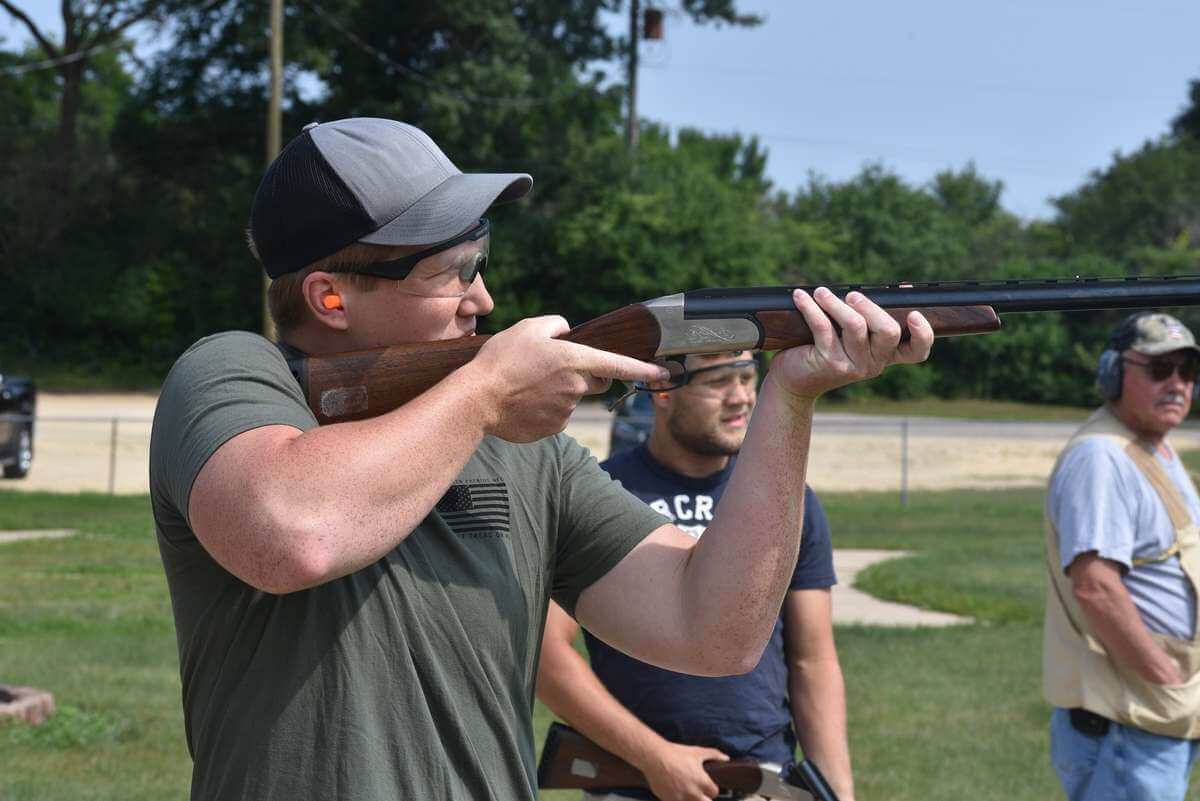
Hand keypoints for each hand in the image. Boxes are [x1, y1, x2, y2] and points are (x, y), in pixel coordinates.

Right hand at [471, 316, 669, 442]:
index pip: (619, 365)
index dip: (644, 370)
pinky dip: (545, 409)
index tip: (663, 373)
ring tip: (527, 385)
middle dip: (584, 374)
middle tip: (551, 368)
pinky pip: (557, 416)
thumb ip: (557, 324)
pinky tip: (523, 402)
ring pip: (573, 398)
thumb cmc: (502, 360)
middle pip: (595, 381)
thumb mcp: (529, 327)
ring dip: (559, 392)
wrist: (477, 399)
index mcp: (576, 360)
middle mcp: (577, 387)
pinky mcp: (553, 429)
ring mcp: (566, 411)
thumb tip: (568, 332)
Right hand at [637, 740, 728, 800]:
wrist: (654, 757)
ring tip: (688, 793)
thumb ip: (714, 755)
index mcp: (702, 782)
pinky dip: (679, 800)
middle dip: (705, 798)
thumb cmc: (676, 753)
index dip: (712, 789)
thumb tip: (726, 758)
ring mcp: (681, 799)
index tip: (707, 787)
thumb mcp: (697, 752)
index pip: (714, 793)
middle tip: (700, 793)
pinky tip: (677, 793)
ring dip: (692, 800)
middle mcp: (693, 793)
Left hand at [770, 287, 932, 399]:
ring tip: (820, 292)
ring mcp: (853, 366)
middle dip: (871, 306)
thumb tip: (903, 287)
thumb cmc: (824, 350)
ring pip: (855, 325)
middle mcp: (874, 363)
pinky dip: (811, 307)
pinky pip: (824, 327)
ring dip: (836, 302)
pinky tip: (800, 297)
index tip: (914, 314)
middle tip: (852, 295)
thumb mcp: (851, 334)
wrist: (795, 382)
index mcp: (885, 355)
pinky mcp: (830, 363)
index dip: (922, 334)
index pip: (917, 351)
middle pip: (888, 331)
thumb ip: (871, 315)